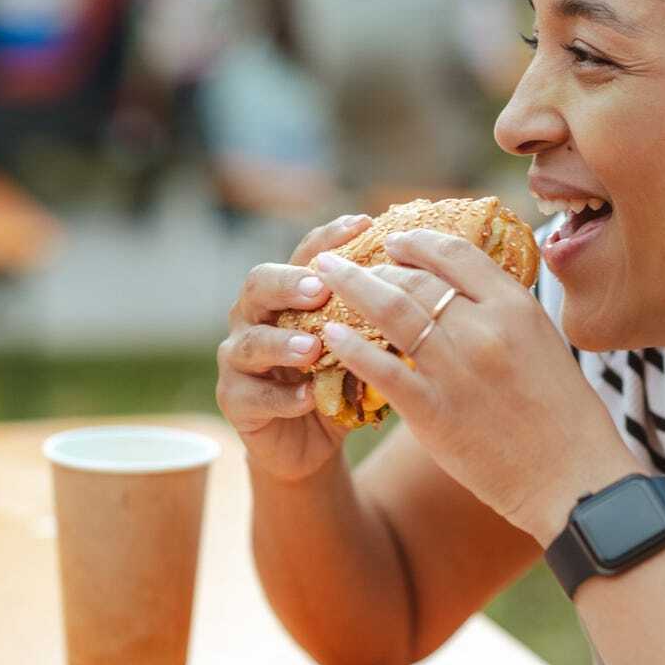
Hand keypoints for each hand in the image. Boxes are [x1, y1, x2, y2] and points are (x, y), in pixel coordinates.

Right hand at [216, 213, 371, 480]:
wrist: (308, 441)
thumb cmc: (337, 381)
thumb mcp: (360, 347)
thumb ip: (376, 319)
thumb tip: (430, 288)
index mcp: (287, 293)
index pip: (305, 253)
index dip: (330, 238)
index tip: (363, 223)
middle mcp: (256, 316)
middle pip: (259, 284)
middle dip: (289, 283)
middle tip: (319, 287)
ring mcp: (239, 357)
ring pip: (251, 342)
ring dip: (283, 343)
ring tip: (313, 348)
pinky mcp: (234, 399)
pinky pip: (253, 395)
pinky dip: (283, 396)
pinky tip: (308, 397)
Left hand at [313, 229, 640, 542]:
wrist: (573, 479)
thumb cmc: (564, 415)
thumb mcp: (543, 344)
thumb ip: (505, 315)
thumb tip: (466, 292)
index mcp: (516, 307)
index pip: (456, 254)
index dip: (417, 241)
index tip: (393, 240)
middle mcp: (484, 328)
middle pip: (415, 278)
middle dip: (372, 263)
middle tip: (342, 260)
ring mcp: (457, 368)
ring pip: (391, 311)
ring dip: (351, 288)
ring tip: (324, 278)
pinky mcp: (435, 412)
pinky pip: (382, 369)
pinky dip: (351, 347)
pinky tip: (330, 335)